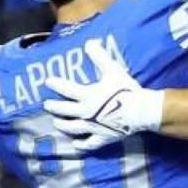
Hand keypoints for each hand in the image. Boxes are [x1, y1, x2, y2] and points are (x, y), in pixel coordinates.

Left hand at [42, 38, 162, 145]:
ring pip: (72, 128)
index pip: (66, 89)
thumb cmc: (126, 90)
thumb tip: (89, 42)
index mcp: (87, 95)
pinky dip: (81, 145)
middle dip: (54, 107)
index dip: (56, 84)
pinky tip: (75, 145)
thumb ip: (99, 56)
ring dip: (63, 125)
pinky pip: (89, 144)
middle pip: (65, 110)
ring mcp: (93, 127)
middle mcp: (86, 112)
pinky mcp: (103, 137)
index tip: (47, 82)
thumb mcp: (112, 69)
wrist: (140, 111)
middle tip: (46, 105)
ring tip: (56, 122)